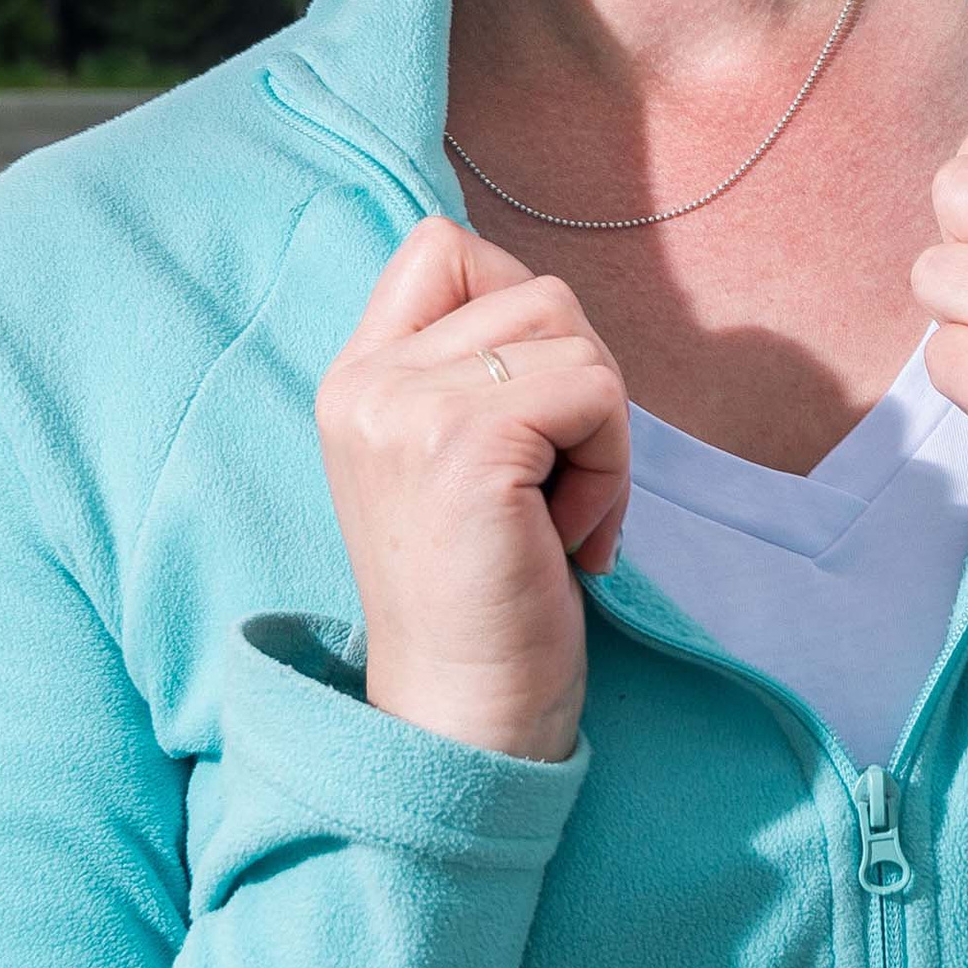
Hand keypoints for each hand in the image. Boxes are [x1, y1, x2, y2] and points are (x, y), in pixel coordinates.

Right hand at [315, 219, 629, 759]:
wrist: (462, 721)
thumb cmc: (485, 598)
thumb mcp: (452, 460)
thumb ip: (474, 372)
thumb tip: (551, 308)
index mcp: (356, 379)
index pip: (442, 246)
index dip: (517, 309)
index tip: (531, 417)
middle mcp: (365, 382)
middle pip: (535, 291)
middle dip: (579, 386)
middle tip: (554, 492)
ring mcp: (406, 408)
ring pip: (574, 336)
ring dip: (601, 430)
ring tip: (558, 517)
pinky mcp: (465, 442)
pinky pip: (595, 390)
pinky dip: (611, 465)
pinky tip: (569, 541)